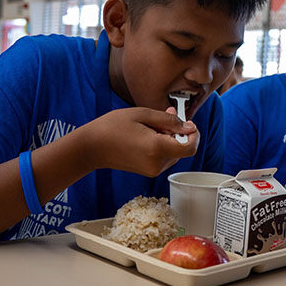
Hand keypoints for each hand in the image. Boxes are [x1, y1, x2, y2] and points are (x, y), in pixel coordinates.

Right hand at [80, 106, 198, 176]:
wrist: (91, 147)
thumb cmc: (112, 127)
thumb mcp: (142, 114)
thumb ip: (169, 120)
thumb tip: (188, 126)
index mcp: (157, 148)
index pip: (190, 147)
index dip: (194, 134)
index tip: (188, 123)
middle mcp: (157, 163)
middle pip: (182, 148)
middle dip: (178, 131)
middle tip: (166, 115)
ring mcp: (153, 169)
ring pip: (174, 152)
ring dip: (169, 138)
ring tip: (151, 125)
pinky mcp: (148, 171)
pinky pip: (165, 157)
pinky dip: (162, 145)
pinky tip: (148, 135)